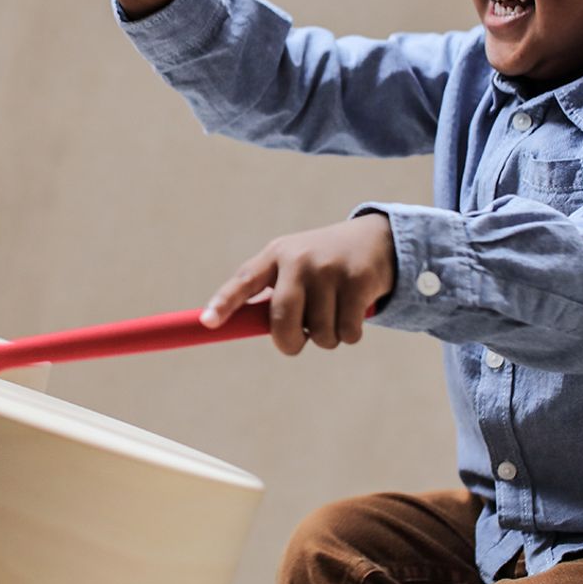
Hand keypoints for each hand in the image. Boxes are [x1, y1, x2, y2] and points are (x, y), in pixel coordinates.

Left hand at [200, 215, 395, 353]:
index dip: (223, 303)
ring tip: (333, 314)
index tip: (208, 322)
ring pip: (319, 334)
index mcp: (275, 255)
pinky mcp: (357, 280)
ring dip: (326, 338)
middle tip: (296, 342)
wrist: (374, 240)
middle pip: (282, 320)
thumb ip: (271, 296)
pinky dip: (349, 335)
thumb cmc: (321, 265)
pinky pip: (347, 333)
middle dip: (289, 342)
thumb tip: (243, 331)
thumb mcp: (292, 268)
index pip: (243, 281)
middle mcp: (298, 259)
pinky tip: (353, 313)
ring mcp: (329, 269)